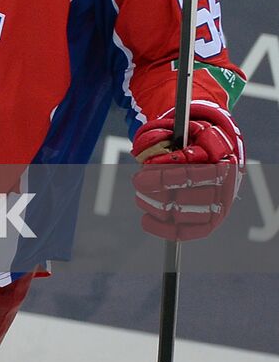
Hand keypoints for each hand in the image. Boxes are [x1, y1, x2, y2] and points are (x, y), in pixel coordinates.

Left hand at [131, 102, 242, 241]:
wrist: (210, 151)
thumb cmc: (192, 139)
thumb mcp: (181, 130)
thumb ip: (166, 136)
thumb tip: (152, 154)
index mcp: (222, 162)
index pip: (193, 176)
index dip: (164, 179)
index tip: (140, 179)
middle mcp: (224, 187)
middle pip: (187, 198)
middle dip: (156, 192)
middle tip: (138, 182)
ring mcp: (218, 206)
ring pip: (183, 215)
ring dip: (156, 207)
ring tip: (140, 197)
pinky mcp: (210, 221)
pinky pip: (189, 231)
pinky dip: (164, 229)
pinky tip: (146, 221)